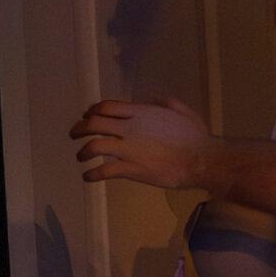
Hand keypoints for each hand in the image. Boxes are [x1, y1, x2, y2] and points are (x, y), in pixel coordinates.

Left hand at [72, 96, 211, 189]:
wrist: (201, 161)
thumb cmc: (196, 137)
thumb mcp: (182, 111)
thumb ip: (165, 103)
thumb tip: (152, 99)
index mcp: (141, 113)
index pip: (106, 107)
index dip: (92, 111)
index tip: (87, 116)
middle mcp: (130, 128)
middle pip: (94, 124)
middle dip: (79, 128)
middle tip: (74, 134)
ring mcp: (129, 149)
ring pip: (94, 146)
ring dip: (83, 152)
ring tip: (81, 157)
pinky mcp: (132, 169)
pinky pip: (105, 170)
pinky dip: (92, 174)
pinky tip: (88, 177)